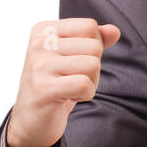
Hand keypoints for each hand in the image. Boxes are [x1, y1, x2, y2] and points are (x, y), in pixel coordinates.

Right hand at [5, 18, 121, 146]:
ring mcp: (39, 65)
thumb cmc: (57, 84)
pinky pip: (85, 84)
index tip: (72, 62)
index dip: (93, 49)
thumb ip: (95, 40)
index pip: (90, 27)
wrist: (32, 120)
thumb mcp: (75, 57)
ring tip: (69, 88)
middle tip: (71, 79)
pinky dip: (85, 94)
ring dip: (90, 82)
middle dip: (93, 68)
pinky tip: (68, 97)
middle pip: (94, 47)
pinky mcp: (44, 88)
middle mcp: (39, 43)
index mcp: (44, 30)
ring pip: (93, 65)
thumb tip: (115, 31)